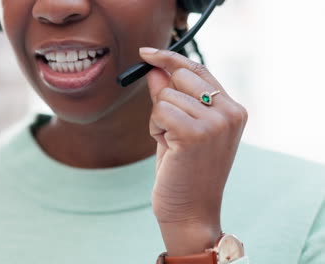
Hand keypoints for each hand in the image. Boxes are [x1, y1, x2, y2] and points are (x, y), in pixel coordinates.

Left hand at [139, 48, 247, 254]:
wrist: (191, 212)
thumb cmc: (183, 172)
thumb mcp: (177, 129)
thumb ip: (170, 98)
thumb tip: (155, 70)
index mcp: (232, 109)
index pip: (198, 69)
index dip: (170, 58)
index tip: (147, 53)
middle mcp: (229, 111)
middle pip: (179, 76)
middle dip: (165, 99)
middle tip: (170, 130)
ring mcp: (216, 121)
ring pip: (165, 94)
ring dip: (159, 119)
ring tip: (173, 145)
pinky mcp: (197, 133)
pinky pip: (159, 110)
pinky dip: (155, 128)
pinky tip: (168, 147)